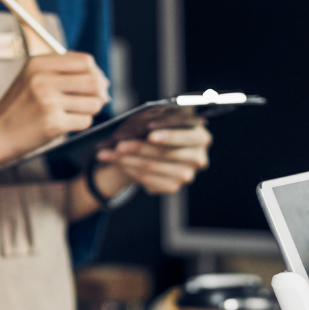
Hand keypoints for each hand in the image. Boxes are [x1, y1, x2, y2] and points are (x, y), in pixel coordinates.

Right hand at [0, 52, 109, 165]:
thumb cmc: (18, 107)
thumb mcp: (32, 78)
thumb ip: (63, 72)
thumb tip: (104, 81)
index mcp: (38, 63)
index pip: (85, 61)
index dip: (96, 73)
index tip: (95, 84)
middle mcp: (42, 79)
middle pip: (94, 81)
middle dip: (99, 93)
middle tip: (93, 101)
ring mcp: (48, 102)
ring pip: (93, 103)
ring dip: (90, 110)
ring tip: (74, 113)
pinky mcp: (52, 123)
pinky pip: (85, 121)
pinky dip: (80, 124)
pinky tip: (65, 124)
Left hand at [94, 123, 211, 194]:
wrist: (154, 151)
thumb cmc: (157, 130)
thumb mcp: (158, 122)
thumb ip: (153, 122)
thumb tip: (132, 126)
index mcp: (200, 136)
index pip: (187, 135)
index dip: (168, 133)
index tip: (149, 129)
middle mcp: (197, 157)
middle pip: (166, 153)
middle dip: (140, 147)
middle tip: (119, 145)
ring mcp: (186, 175)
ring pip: (153, 166)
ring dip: (127, 159)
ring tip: (108, 152)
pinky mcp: (173, 187)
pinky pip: (148, 179)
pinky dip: (128, 169)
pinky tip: (114, 162)